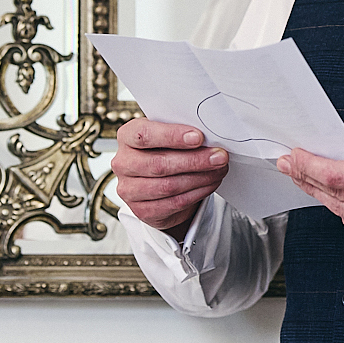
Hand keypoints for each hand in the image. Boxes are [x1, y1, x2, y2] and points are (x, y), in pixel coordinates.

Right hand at [111, 119, 228, 237]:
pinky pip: (174, 203)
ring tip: (219, 169)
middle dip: (195, 160)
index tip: (199, 137)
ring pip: (169, 186)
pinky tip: (211, 183)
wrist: (159, 180)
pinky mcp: (142, 210)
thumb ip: (182, 132)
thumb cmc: (166, 149)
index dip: (172, 136)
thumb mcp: (169, 135)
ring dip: (200, 178)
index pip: (145, 135)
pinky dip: (198, 192)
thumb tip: (211, 136)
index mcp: (127, 136)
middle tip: (220, 156)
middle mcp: (123, 163)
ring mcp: (129, 189)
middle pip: (159, 164)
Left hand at [278, 136, 343, 256]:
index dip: (308, 165)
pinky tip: (343, 199)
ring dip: (321, 195)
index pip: (334, 174)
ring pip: (338, 212)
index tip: (293, 157)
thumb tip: (336, 149)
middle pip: (330, 194)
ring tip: (311, 180)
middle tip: (290, 166)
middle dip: (305, 177)